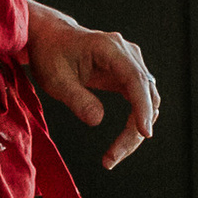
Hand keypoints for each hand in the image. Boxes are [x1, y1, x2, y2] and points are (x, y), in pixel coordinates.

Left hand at [27, 3, 159, 167]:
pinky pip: (140, 101)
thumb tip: (97, 120)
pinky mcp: (128, 75)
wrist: (50, 38)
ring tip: (113, 156)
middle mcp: (127, 53)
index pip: (135, 79)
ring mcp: (131, 63)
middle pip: (146, 94)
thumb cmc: (50, 54)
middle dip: (135, 130)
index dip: (142, 107)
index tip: (144, 132)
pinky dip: (133, 123)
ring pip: (147, 101)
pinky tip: (120, 143)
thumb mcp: (55, 79)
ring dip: (135, 131)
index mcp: (110, 48)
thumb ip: (76, 98)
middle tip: (112, 158)